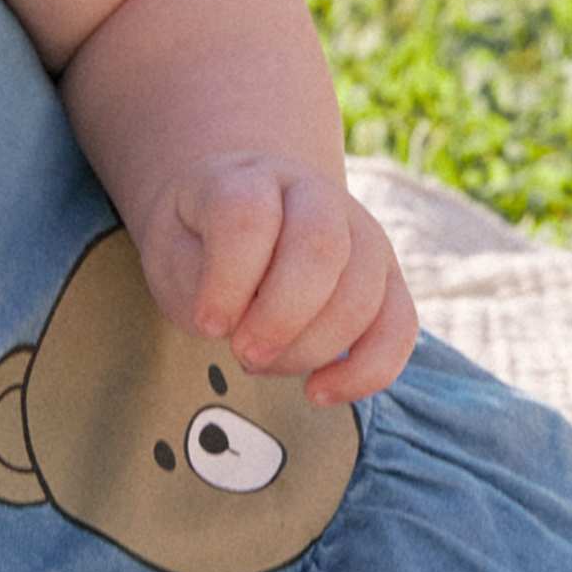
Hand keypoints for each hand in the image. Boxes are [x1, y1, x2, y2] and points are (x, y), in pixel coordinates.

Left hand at [137, 155, 417, 404]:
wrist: (239, 217)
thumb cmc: (199, 241)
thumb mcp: (171, 250)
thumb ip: (197, 281)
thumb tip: (240, 325)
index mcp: (250, 179)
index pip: (248, 216)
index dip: (228, 279)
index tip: (207, 324)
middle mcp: (315, 195)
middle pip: (320, 247)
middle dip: (280, 318)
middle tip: (243, 354)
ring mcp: (361, 234)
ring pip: (362, 292)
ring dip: (311, 348)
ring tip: (261, 362)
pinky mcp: (388, 279)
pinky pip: (400, 328)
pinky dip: (366, 371)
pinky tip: (318, 392)